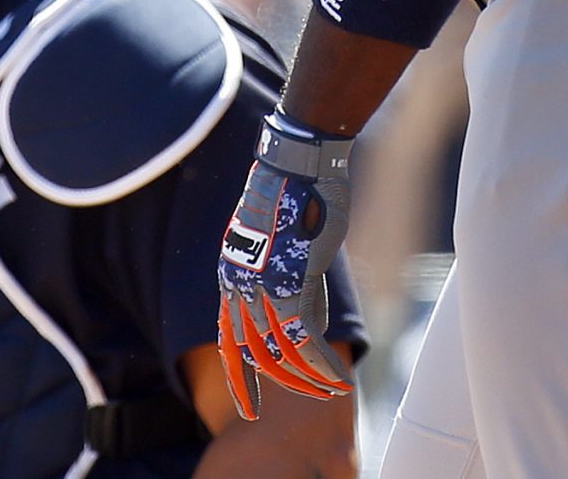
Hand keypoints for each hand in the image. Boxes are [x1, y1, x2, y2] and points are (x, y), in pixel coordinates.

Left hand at [217, 115, 355, 417]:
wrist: (300, 159)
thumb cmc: (299, 188)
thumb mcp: (284, 237)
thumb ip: (285, 270)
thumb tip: (301, 301)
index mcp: (233, 272)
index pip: (228, 334)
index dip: (237, 368)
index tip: (246, 390)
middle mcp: (240, 285)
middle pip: (251, 351)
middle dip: (266, 385)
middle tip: (271, 408)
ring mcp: (265, 286)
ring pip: (281, 352)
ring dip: (305, 379)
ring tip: (326, 392)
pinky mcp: (294, 284)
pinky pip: (306, 340)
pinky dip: (324, 364)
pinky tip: (339, 378)